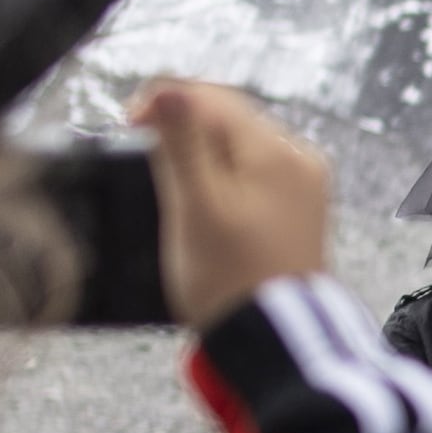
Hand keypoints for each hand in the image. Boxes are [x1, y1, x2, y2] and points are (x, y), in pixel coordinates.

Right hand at [130, 79, 331, 329]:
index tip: (128, 121)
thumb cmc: (232, 281)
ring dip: (200, 151)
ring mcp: (303, 188)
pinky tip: (200, 199)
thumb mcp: (195, 207)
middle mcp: (300, 162)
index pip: (212, 99)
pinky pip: (253, 176)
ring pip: (240, 147)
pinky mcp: (297, 214)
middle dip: (183, 126)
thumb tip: (168, 91)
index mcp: (278, 152)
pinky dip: (223, 178)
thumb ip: (181, 145)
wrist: (272, 342)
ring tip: (167, 178)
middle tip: (141, 145)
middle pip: (229, 120)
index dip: (164, 102)